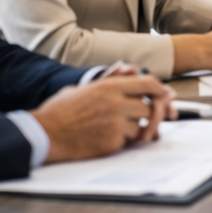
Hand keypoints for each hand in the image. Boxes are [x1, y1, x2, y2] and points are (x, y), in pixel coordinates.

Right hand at [33, 74, 174, 163]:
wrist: (45, 133)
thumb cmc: (61, 110)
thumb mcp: (85, 87)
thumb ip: (110, 79)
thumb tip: (131, 70)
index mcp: (110, 87)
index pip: (147, 84)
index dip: (160, 89)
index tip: (167, 95)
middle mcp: (116, 104)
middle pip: (150, 107)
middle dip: (152, 113)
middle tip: (153, 119)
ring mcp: (116, 124)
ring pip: (142, 126)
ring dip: (138, 128)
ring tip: (125, 129)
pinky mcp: (112, 142)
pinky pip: (129, 141)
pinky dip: (125, 140)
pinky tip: (111, 138)